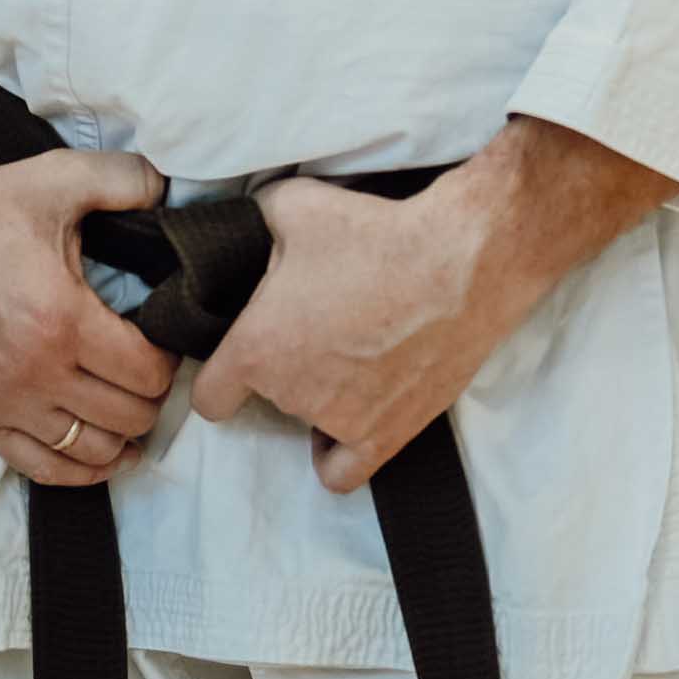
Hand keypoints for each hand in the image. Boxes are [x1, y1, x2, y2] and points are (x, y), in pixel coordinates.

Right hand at [0, 20, 174, 489]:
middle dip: (154, 398)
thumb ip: (127, 179)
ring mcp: (0, 401)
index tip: (170, 340)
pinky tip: (101, 453)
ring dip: (122, 434)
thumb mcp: (56, 178)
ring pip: (87, 449)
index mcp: (62, 322)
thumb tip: (171, 190)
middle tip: (157, 372)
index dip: (171, 360)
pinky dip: (76, 467)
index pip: (146, 372)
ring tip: (134, 409)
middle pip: (125, 416)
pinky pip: (36, 465)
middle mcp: (33, 373)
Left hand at [190, 119, 670, 491]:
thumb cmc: (381, 233)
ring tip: (350, 354)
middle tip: (318, 324)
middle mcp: (292, 394)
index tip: (245, 353)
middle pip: (267, 398)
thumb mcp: (298, 205)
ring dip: (318, 395)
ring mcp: (341, 419)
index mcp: (258, 349)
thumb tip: (244, 224)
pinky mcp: (389, 432)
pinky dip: (337, 452)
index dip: (223, 374)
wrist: (467, 260)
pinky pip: (343, 473)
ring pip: (305, 423)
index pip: (210, 395)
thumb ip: (256, 222)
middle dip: (284, 366)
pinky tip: (347, 421)